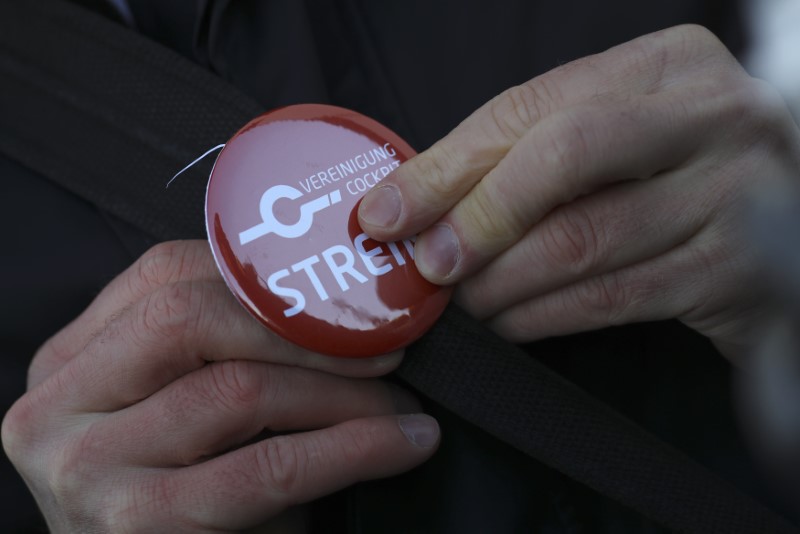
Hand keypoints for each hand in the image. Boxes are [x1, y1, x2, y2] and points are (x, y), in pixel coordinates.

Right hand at [2, 240, 438, 532]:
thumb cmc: (185, 490)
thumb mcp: (180, 409)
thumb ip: (217, 350)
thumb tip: (332, 297)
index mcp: (69, 362)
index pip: (165, 274)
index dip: (265, 275)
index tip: (344, 294)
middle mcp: (57, 408)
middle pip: (190, 318)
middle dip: (305, 328)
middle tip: (383, 345)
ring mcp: (87, 469)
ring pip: (239, 390)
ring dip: (343, 391)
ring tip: (399, 401)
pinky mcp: (138, 524)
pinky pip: (268, 468)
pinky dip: (353, 448)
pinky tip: (405, 442)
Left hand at [358, 25, 799, 359]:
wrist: (787, 229)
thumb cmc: (677, 179)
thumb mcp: (612, 142)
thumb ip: (526, 156)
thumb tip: (410, 201)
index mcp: (669, 65)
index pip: (532, 107)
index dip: (447, 165)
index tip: (385, 212)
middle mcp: (714, 115)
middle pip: (563, 157)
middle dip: (476, 218)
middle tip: (424, 266)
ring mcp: (739, 191)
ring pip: (584, 239)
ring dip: (501, 281)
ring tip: (459, 303)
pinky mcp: (741, 272)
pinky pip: (615, 298)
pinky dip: (545, 317)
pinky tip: (510, 325)